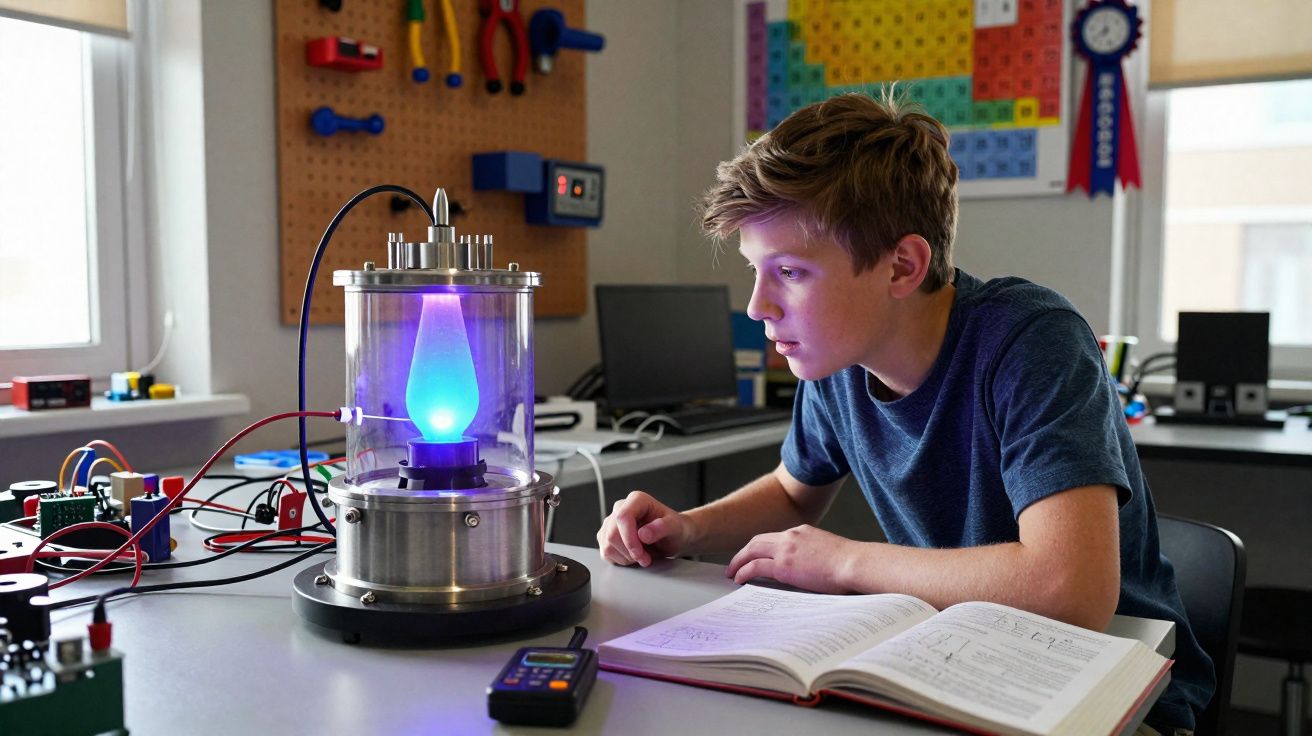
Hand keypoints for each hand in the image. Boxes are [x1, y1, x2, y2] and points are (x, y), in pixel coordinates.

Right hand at [596, 490, 691, 566]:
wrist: (671, 537)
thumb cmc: (673, 529)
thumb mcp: (675, 527)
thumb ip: (662, 528)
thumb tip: (643, 534)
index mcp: (637, 500)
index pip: (623, 517)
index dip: (629, 538)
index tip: (640, 553)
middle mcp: (621, 508)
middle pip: (612, 534)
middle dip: (630, 551)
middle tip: (646, 558)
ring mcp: (611, 523)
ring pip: (607, 545)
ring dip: (626, 557)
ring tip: (643, 556)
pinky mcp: (606, 536)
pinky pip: (605, 552)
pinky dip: (620, 560)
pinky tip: (633, 557)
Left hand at [725, 525, 855, 593]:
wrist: (855, 563)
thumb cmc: (850, 563)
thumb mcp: (829, 552)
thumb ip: (815, 556)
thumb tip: (811, 571)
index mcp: (802, 532)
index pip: (775, 537)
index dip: (761, 547)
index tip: (755, 555)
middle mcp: (791, 536)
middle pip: (758, 540)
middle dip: (744, 551)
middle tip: (736, 562)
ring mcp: (786, 549)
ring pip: (751, 550)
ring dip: (738, 561)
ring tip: (731, 572)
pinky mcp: (783, 565)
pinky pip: (755, 566)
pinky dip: (743, 571)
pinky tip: (739, 579)